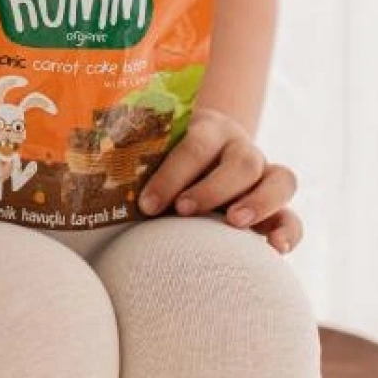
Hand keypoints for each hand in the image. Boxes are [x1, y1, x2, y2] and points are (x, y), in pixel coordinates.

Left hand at [138, 107, 302, 254]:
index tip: (146, 204)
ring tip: (233, 224)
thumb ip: (128, 160)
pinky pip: (293, 216)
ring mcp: (264, 174)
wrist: (194, 160)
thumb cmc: (159, 161)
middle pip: (242, 160)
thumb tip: (84, 173)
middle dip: (213, 187)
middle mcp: (240, 147)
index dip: (173, 174)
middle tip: (183, 211)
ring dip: (258, 202)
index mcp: (207, 128)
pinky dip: (289, 231)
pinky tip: (275, 250)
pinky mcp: (277, 205)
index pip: (195, 145)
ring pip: (280, 179)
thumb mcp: (148, 154)